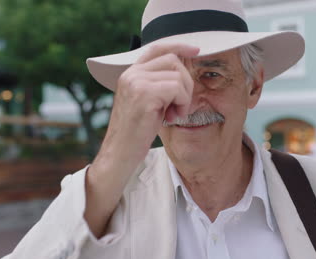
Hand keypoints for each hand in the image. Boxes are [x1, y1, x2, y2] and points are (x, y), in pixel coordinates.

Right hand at [84, 43, 198, 237]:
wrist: (119, 154)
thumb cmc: (135, 133)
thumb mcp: (146, 103)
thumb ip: (157, 85)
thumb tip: (181, 70)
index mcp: (130, 73)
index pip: (157, 48)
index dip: (178, 46)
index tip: (196, 50)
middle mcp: (131, 74)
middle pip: (173, 60)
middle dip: (185, 82)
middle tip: (179, 105)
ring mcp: (136, 82)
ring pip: (177, 75)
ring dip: (184, 96)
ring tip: (174, 113)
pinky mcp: (143, 94)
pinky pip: (176, 88)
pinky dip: (181, 103)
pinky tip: (172, 117)